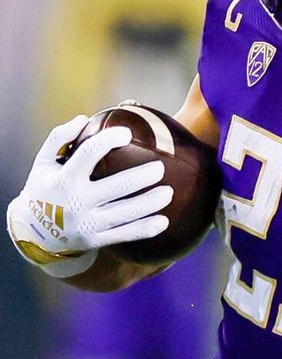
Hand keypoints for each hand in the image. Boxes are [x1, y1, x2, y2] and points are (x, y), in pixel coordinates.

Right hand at [6, 115, 172, 276]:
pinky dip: (145, 229)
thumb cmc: (46, 188)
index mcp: (63, 178)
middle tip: (160, 168)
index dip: (108, 141)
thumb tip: (83, 118)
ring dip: (150, 203)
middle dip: (141, 177)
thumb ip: (59, 138)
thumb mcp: (43, 163)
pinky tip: (163, 222)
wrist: (35, 233)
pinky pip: (125, 235)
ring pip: (125, 213)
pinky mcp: (95, 240)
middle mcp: (75, 202)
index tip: (127, 133)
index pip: (87, 154)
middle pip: (115, 187)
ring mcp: (86, 223)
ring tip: (168, 192)